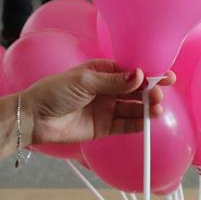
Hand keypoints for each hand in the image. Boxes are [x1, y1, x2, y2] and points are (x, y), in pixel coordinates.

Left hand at [23, 61, 173, 146]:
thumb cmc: (54, 92)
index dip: (148, 74)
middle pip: (135, 91)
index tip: (165, 77)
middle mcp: (106, 90)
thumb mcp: (85, 81)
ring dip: (146, 108)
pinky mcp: (104, 127)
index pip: (130, 72)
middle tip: (157, 95)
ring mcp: (106, 109)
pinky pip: (125, 125)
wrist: (34, 118)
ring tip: (156, 109)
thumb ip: (113, 82)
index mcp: (101, 72)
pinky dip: (137, 124)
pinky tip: (148, 121)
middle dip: (149, 92)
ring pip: (132, 109)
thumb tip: (139, 76)